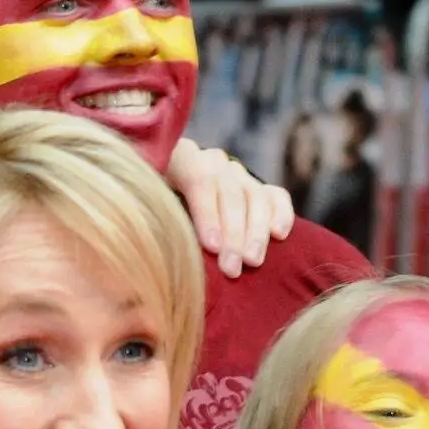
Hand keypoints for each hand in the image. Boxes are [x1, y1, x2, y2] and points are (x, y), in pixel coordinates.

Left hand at [164, 136, 292, 274]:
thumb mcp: (147, 214)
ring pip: (254, 195)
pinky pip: (275, 196)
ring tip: (253, 262)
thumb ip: (155, 222)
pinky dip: (280, 214)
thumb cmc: (151, 221)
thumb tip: (160, 251)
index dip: (207, 213)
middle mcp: (212, 163)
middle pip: (229, 191)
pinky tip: (279, 235)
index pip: (199, 178)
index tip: (211, 247)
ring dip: (256, 231)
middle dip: (232, 233)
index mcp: (179, 160)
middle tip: (232, 268)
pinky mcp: (259, 189)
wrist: (164, 216)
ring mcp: (237, 175)